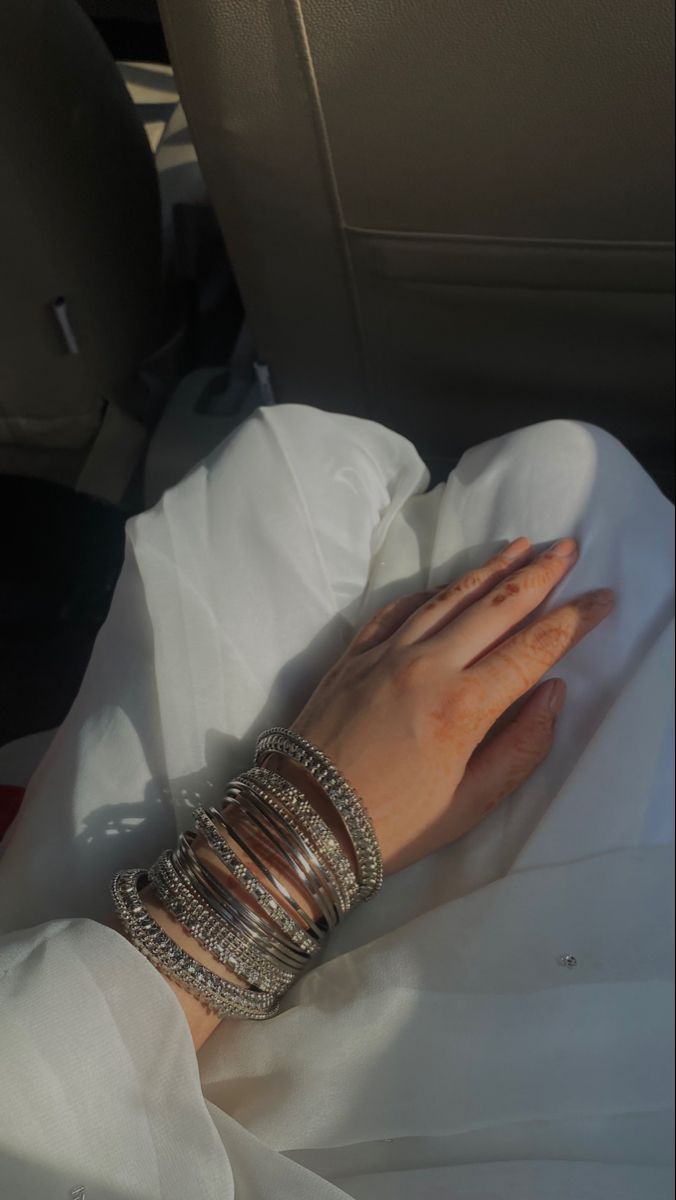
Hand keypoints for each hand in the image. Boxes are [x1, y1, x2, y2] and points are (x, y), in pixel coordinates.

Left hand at [288, 537, 613, 873]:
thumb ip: (520, 747)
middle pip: (496, 607)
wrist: (301, 819)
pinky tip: (451, 584)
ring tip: (521, 546)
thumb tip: (552, 693)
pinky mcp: (353, 654)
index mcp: (463, 706)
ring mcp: (385, 654)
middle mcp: (427, 666)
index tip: (603, 597)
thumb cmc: (391, 825)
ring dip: (490, 570)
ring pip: (449, 597)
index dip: (575, 620)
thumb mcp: (469, 805)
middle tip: (568, 548)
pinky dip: (432, 592)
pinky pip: (399, 608)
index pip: (534, 648)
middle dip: (539, 574)